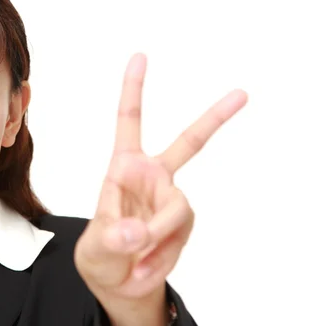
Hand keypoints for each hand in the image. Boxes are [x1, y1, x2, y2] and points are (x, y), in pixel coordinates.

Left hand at [74, 53, 246, 316]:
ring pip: (178, 209)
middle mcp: (152, 176)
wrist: (119, 281)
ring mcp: (171, 198)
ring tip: (137, 259)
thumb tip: (137, 232)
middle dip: (214, 118)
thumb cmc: (101, 254)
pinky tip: (147, 263)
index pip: (129, 122)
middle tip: (242, 93)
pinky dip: (164, 254)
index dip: (133, 89)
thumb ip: (113, 237)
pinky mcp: (183, 221)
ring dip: (158, 238)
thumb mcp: (97, 247)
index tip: (140, 56)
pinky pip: (180, 234)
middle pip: (189, 143)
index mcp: (123, 168)